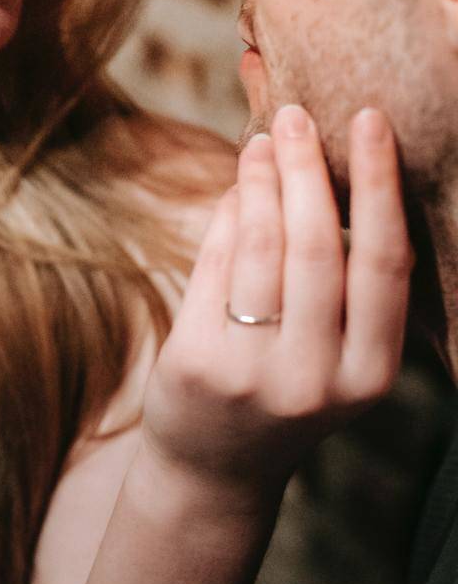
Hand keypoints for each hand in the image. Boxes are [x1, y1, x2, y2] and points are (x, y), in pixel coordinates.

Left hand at [141, 104, 411, 506]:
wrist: (217, 467)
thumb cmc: (286, 386)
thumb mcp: (338, 355)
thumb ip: (344, 279)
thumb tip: (333, 163)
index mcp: (371, 374)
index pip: (385, 265)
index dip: (379, 186)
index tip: (371, 121)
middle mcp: (318, 379)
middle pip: (318, 248)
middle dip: (308, 170)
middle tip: (296, 115)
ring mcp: (254, 374)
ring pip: (261, 249)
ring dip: (261, 182)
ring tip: (261, 142)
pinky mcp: (198, 363)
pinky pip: (215, 266)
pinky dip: (227, 218)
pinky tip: (235, 189)